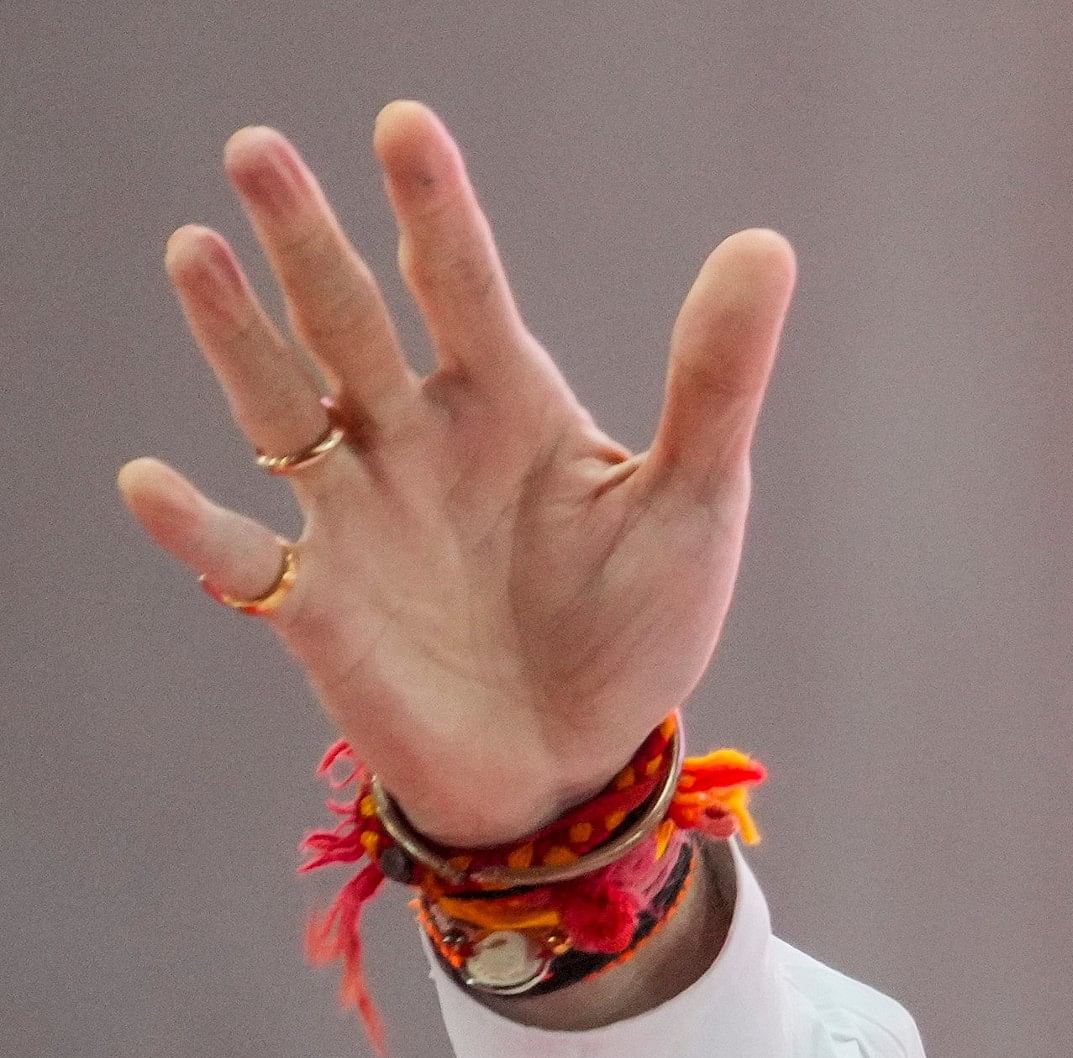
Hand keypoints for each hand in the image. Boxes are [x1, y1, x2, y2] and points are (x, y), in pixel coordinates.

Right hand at [116, 102, 793, 845]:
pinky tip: (152, 482)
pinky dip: (198, 527)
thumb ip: (716, 380)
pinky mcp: (319, 608)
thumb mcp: (693, 498)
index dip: (435, 210)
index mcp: (507, 403)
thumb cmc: (632, 625)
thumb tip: (766, 246)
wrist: (579, 764)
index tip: (406, 125)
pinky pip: (246, 561)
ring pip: (280, 409)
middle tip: (260, 150)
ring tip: (196, 248)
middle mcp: (415, 441)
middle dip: (308, 241)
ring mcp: (358, 517)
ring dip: (234, 336)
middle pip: (350, 323)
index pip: (464, 286)